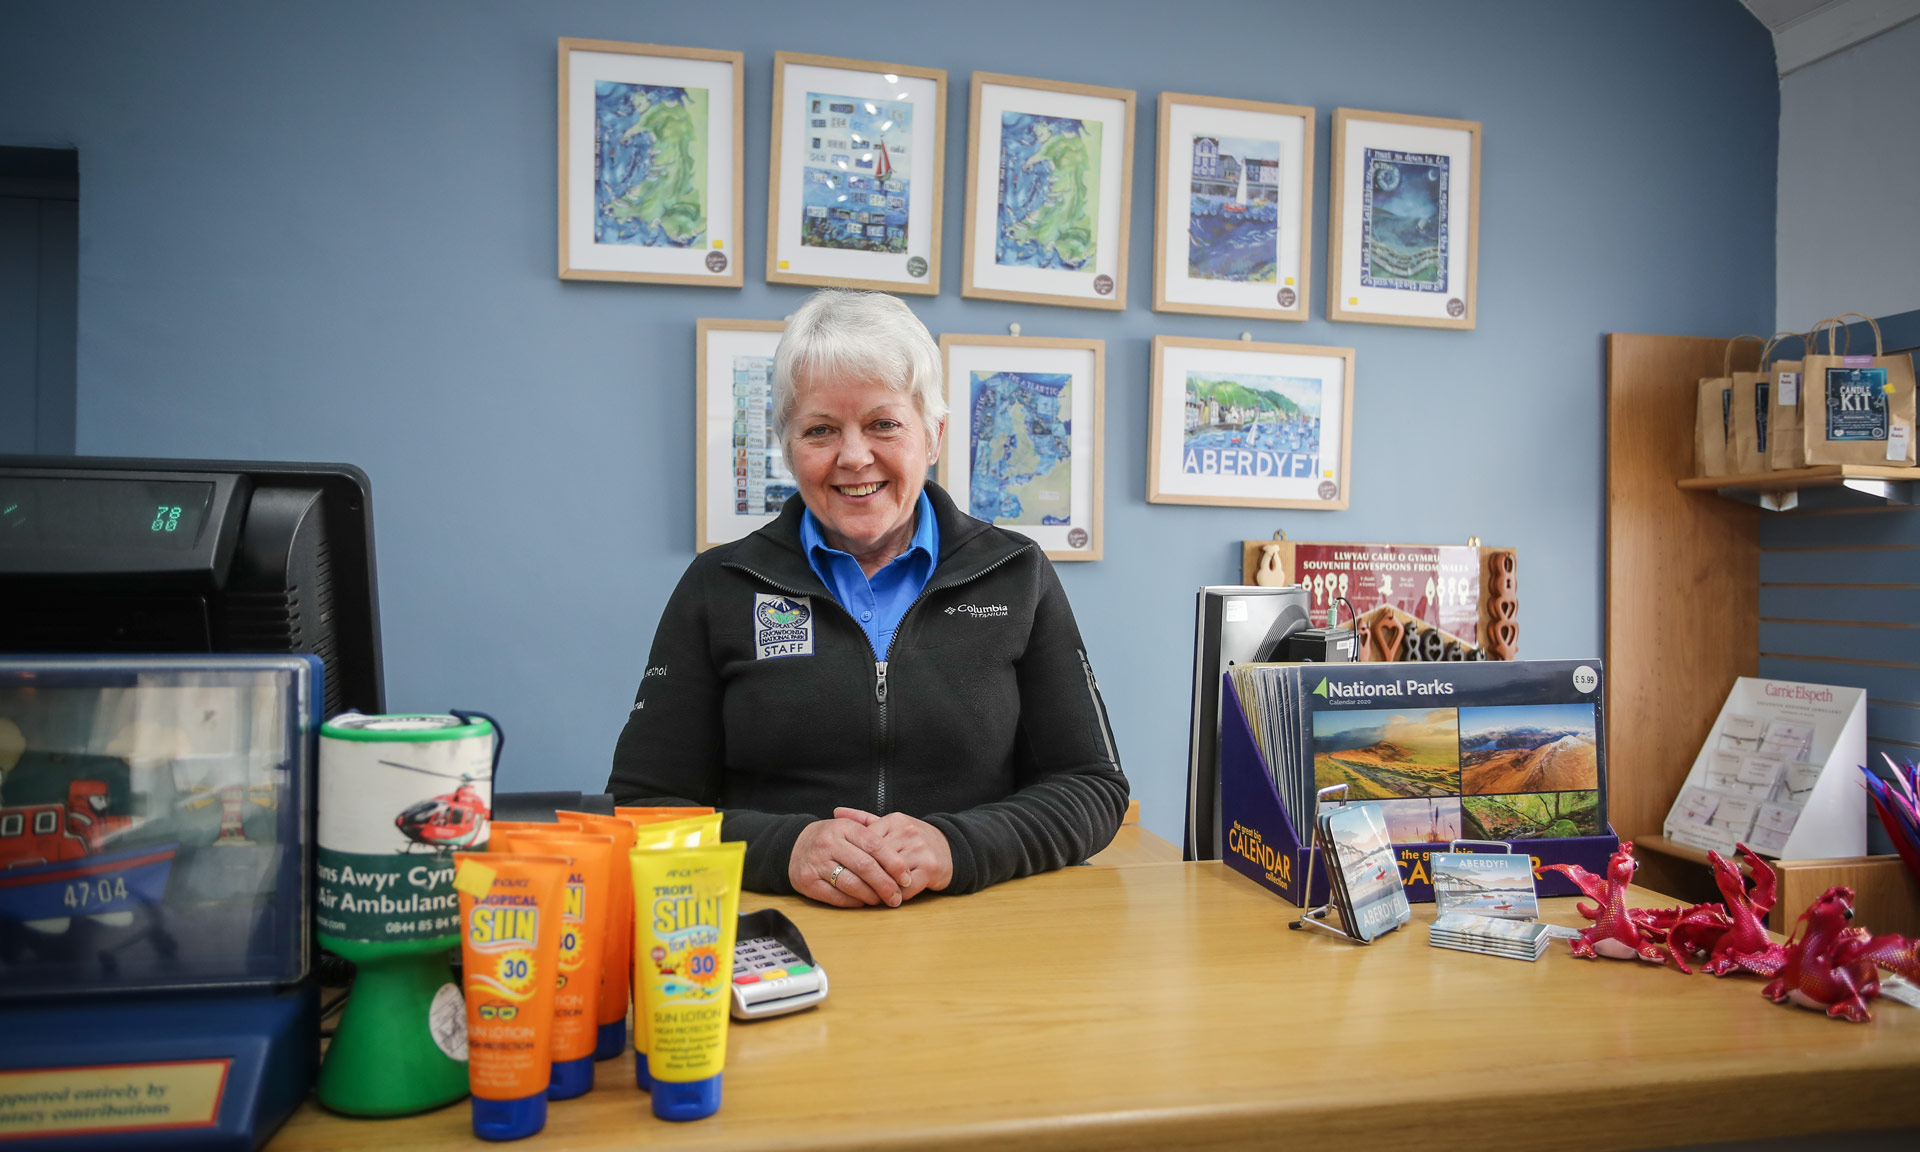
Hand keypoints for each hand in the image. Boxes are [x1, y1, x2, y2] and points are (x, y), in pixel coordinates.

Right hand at [788, 817, 912, 907]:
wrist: (793, 846)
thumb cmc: (831, 839)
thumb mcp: (849, 826)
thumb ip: (875, 832)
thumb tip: (904, 854)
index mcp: (844, 827)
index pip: (875, 844)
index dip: (894, 863)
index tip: (906, 877)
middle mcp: (829, 843)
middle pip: (865, 866)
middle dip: (885, 884)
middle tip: (897, 896)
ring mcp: (817, 863)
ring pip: (851, 883)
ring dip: (871, 896)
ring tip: (882, 900)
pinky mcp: (807, 881)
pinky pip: (836, 896)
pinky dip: (853, 902)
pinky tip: (863, 902)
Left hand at [834, 808, 952, 900]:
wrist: (950, 848)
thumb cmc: (913, 840)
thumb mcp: (891, 825)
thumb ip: (864, 820)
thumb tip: (836, 812)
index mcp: (895, 820)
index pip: (866, 841)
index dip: (856, 858)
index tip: (845, 868)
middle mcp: (908, 832)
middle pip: (876, 859)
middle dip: (864, 875)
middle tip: (849, 886)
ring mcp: (920, 850)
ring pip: (889, 874)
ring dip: (879, 888)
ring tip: (868, 896)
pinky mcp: (930, 868)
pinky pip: (906, 887)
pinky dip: (896, 895)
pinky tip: (889, 899)